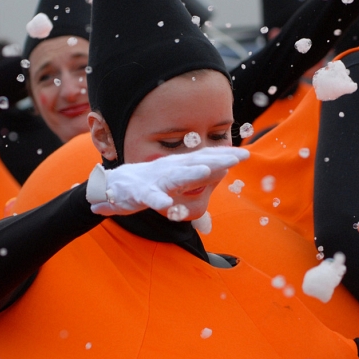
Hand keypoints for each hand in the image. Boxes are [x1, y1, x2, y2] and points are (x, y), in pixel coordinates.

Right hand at [85, 147, 249, 215]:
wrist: (114, 185)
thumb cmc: (150, 181)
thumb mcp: (177, 178)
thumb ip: (198, 176)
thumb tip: (222, 171)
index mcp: (179, 166)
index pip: (205, 158)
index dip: (224, 155)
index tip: (245, 154)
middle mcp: (170, 169)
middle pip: (196, 163)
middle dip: (217, 160)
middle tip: (238, 158)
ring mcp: (155, 180)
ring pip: (175, 177)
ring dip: (190, 173)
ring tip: (206, 171)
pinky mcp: (139, 193)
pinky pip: (149, 197)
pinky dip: (157, 200)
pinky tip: (166, 204)